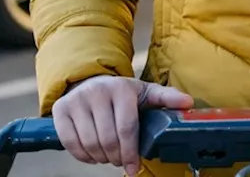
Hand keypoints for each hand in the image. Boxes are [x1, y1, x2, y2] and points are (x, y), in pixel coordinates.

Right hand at [52, 75, 193, 175]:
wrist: (88, 80)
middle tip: (120, 161)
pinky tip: (92, 155)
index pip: (126, 128)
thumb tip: (188, 103)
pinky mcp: (60, 110)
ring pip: (89, 143)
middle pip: (108, 139)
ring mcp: (77, 101)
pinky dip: (82, 156)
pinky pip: (70, 143)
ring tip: (108, 157)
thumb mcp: (145, 92)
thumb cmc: (121, 93)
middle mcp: (97, 92)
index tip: (134, 168)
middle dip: (116, 158)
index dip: (131, 153)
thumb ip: (166, 98)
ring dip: (100, 158)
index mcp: (121, 89)